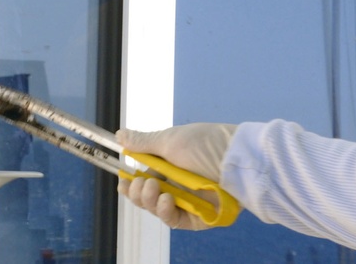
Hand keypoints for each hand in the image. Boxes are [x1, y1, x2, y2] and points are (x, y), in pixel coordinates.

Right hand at [116, 123, 235, 229]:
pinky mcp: (199, 218)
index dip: (130, 184)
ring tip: (155, 189)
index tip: (122, 181)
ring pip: (159, 210)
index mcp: (170, 164)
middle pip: (148, 197)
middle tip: (143, 183)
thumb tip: (119, 135)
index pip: (144, 179)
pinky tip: (167, 201)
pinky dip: (166, 213)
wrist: (237, 159)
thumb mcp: (170, 140)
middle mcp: (178, 183)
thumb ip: (143, 143)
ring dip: (150, 201)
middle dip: (138, 192)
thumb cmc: (203, 144)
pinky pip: (176, 220)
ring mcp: (188, 201)